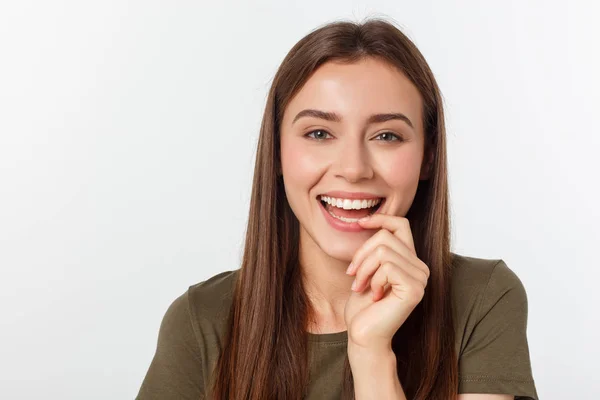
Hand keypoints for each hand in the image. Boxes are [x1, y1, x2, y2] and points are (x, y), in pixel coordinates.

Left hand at [343, 213, 429, 350]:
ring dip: (363, 268)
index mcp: (410, 260)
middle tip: (352, 275)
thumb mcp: (366, 269)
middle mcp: (420, 267)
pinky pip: (387, 267)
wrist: (363, 334)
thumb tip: (367, 219)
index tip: (359, 223)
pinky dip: (373, 279)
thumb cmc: (362, 306)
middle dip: (361, 254)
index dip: (380, 218)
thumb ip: (374, 248)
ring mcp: (421, 278)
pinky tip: (374, 295)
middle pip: (386, 236)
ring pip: (383, 250)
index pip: (401, 224)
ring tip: (359, 286)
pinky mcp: (415, 288)